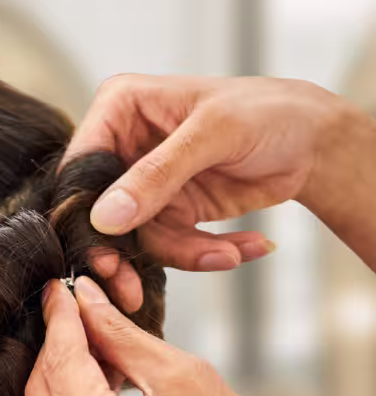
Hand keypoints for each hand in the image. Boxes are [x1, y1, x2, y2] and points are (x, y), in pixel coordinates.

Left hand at [17, 276, 373, 395]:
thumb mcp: (182, 376)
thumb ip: (121, 336)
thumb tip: (83, 298)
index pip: (60, 365)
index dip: (60, 320)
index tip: (60, 288)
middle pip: (39, 393)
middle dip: (55, 348)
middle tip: (79, 315)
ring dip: (54, 382)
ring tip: (93, 354)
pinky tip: (92, 392)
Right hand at [70, 75, 375, 306]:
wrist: (314, 141)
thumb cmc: (268, 112)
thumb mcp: (213, 134)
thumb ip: (156, 174)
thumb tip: (105, 216)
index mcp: (120, 108)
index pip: (81, 166)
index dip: (85, 212)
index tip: (101, 254)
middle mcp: (123, 145)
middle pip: (100, 211)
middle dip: (125, 252)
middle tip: (131, 288)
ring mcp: (144, 182)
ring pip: (137, 237)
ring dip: (183, 253)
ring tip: (229, 255)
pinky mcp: (169, 210)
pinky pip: (170, 245)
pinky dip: (204, 254)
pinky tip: (246, 247)